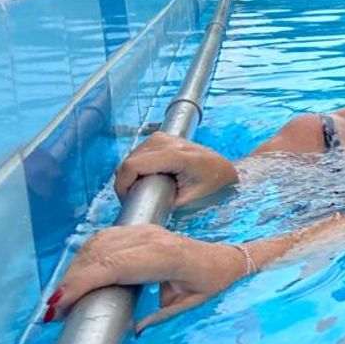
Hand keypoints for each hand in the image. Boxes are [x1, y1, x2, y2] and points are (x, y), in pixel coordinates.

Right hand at [45, 225, 250, 331]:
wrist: (226, 259)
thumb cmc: (211, 283)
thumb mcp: (191, 305)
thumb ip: (162, 317)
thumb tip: (132, 332)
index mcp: (165, 257)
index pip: (114, 266)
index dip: (83, 282)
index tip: (59, 304)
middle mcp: (152, 239)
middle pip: (99, 255)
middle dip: (71, 281)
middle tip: (53, 311)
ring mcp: (144, 231)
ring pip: (97, 244)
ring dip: (75, 270)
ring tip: (62, 299)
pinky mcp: (139, 230)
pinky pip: (103, 239)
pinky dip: (85, 257)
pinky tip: (77, 278)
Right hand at [115, 133, 238, 207]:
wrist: (221, 168)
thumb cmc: (211, 183)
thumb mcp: (189, 198)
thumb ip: (164, 201)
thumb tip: (140, 206)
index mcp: (175, 155)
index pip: (132, 166)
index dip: (123, 184)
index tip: (126, 199)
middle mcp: (165, 141)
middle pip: (129, 163)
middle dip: (126, 183)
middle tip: (137, 198)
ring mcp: (161, 137)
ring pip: (130, 158)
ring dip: (131, 175)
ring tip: (145, 189)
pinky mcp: (158, 138)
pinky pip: (137, 154)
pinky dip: (137, 168)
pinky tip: (149, 177)